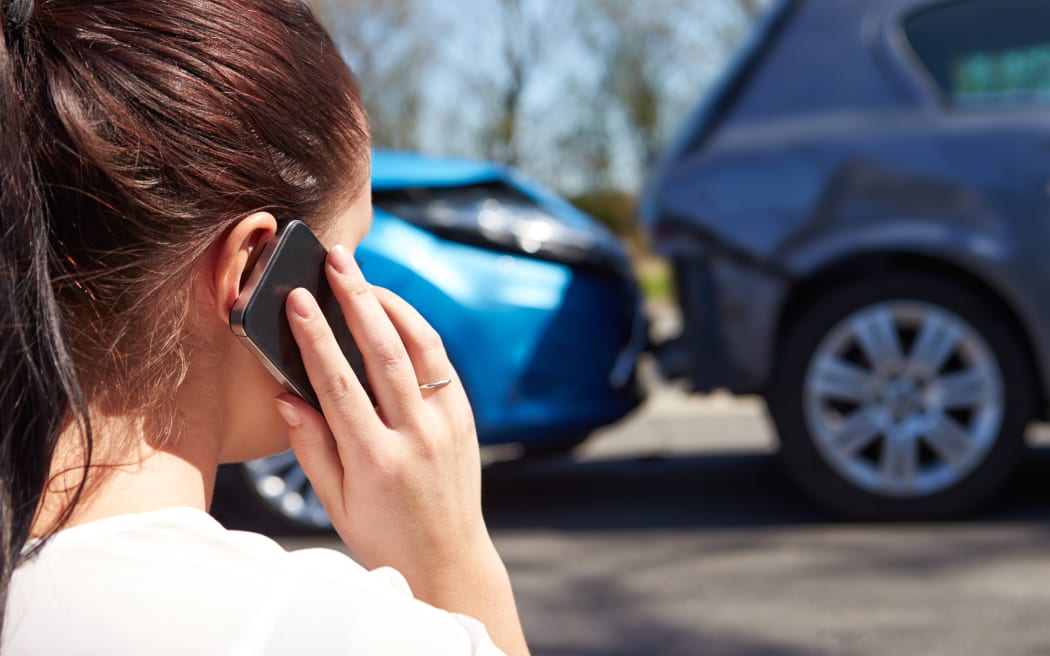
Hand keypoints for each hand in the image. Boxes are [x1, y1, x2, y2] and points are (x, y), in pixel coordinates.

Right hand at [273, 244, 491, 582]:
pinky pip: (440, 362)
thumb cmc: (382, 534)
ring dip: (391, 304)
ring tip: (363, 276)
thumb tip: (286, 395)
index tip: (297, 299)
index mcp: (376, 461)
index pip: (339, 384)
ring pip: (421, 347)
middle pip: (384, 352)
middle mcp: (416, 436)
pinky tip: (393, 312)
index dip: (316, 337)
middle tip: (337, 260)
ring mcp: (447, 425)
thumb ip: (311, 448)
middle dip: (356, 299)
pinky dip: (417, 330)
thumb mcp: (335, 503)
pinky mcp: (465, 418)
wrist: (448, 559)